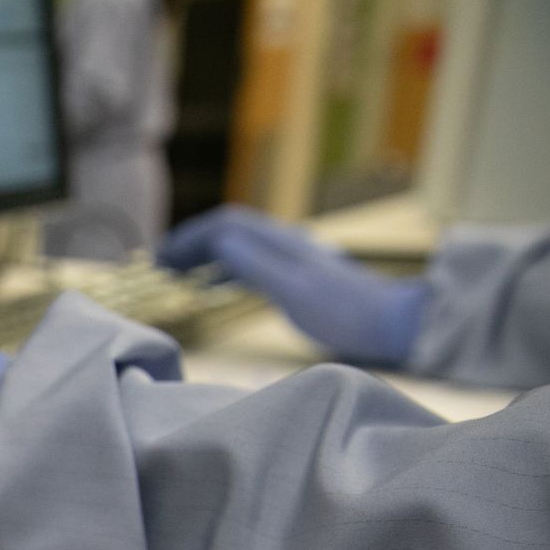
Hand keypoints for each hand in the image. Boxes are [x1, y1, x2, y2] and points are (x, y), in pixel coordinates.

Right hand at [159, 205, 429, 365]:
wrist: (390, 323)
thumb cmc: (344, 312)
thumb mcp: (293, 290)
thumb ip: (255, 264)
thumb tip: (219, 241)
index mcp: (280, 243)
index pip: (225, 225)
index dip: (189, 237)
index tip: (160, 258)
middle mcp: (284, 244)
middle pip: (228, 232)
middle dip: (191, 244)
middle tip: (159, 266)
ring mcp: (292, 260)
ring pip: (237, 247)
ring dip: (205, 257)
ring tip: (177, 276)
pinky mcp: (297, 277)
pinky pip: (249, 264)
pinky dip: (223, 271)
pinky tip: (213, 288)